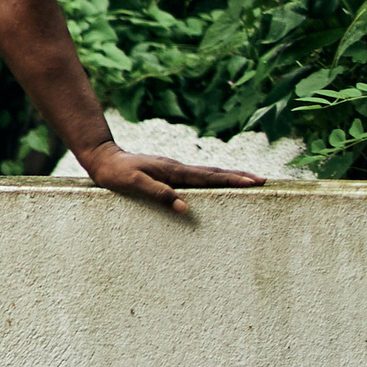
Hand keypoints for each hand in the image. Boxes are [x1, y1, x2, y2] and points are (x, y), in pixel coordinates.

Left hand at [75, 140, 266, 213]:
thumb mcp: (133, 185)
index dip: (231, 180)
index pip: (208, 177)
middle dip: (239, 176)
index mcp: (173, 171)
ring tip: (249, 180)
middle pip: (214, 172)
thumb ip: (158, 194)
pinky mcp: (170, 173)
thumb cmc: (115, 174)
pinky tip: (218, 182)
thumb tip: (184, 208)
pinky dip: (214, 178)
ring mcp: (175, 169)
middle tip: (263, 180)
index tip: (252, 182)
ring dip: (230, 176)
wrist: (103, 159)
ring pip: (208, 173)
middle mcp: (177, 168)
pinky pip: (197, 176)